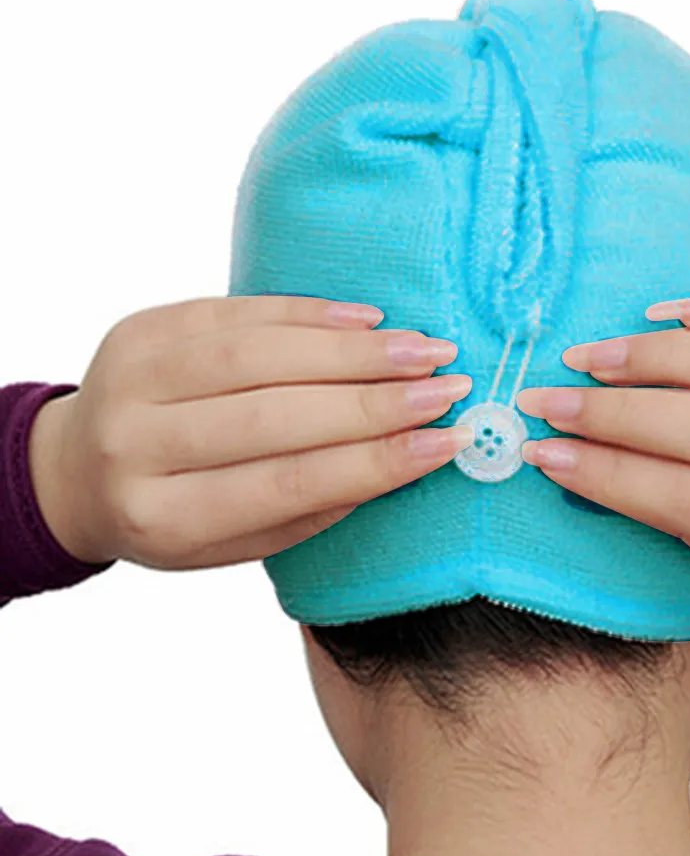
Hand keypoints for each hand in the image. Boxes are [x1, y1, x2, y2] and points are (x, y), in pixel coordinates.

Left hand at [28, 296, 472, 568]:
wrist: (77, 468)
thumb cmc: (168, 514)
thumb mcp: (229, 543)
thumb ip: (308, 508)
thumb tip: (399, 455)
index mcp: (163, 516)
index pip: (288, 484)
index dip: (375, 462)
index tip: (446, 442)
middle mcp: (137, 444)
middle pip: (277, 415)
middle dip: (375, 400)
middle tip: (447, 387)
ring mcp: (134, 376)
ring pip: (260, 354)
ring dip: (353, 351)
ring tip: (422, 350)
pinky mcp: (143, 326)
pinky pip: (239, 312)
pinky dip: (310, 314)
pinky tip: (368, 320)